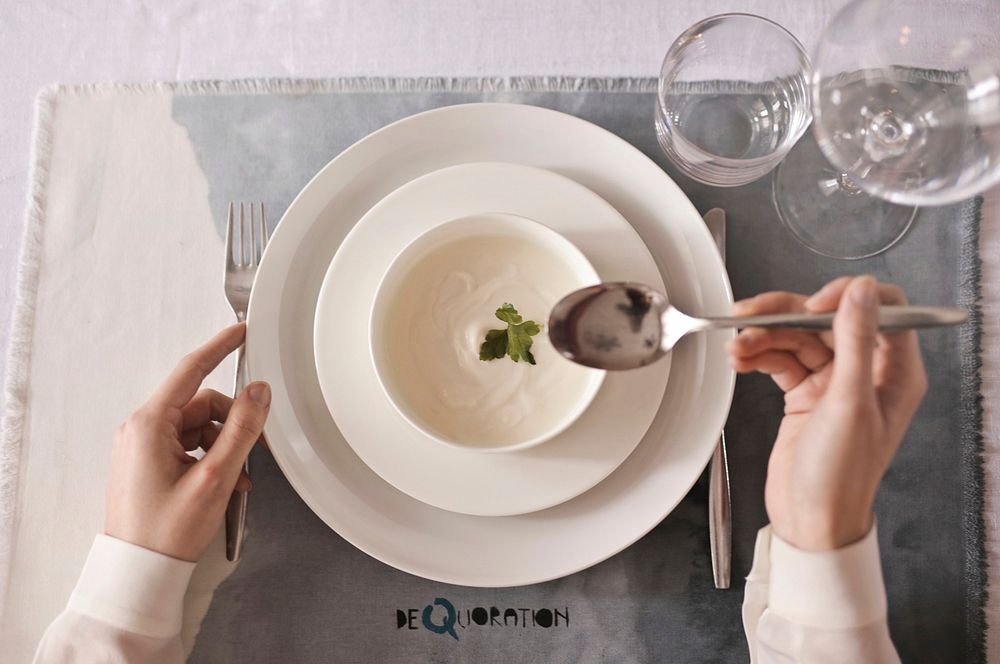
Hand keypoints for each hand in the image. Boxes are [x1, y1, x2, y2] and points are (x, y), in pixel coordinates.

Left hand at [105, 323, 269, 561]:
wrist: (137, 573)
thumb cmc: (166, 531)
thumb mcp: (215, 477)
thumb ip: (241, 430)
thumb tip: (259, 393)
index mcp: (149, 424)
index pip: (191, 370)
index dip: (220, 347)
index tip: (242, 331)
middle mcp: (140, 429)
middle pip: (200, 403)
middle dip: (231, 421)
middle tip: (252, 449)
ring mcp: (142, 447)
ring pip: (197, 426)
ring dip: (223, 444)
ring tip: (238, 477)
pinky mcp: (147, 463)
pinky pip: (187, 444)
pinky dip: (210, 457)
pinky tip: (225, 481)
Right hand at [727, 276, 926, 549]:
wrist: (808, 519)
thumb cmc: (839, 477)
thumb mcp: (849, 404)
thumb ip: (857, 342)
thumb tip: (864, 291)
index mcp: (894, 372)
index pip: (880, 309)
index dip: (842, 298)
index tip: (809, 305)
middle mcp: (867, 372)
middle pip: (826, 319)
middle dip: (785, 316)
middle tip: (750, 316)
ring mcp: (834, 382)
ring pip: (797, 337)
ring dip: (763, 337)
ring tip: (737, 347)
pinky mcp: (805, 394)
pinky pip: (780, 359)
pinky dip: (759, 355)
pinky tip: (741, 360)